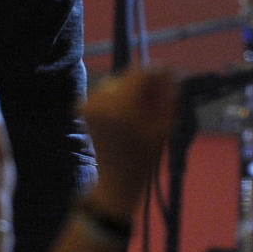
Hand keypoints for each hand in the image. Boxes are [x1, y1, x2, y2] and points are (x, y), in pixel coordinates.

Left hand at [81, 66, 176, 219]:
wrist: (115, 180)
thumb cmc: (144, 158)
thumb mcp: (164, 127)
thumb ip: (167, 96)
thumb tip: (170, 71)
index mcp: (121, 107)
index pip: (140, 73)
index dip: (157, 71)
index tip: (170, 74)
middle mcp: (101, 100)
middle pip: (128, 76)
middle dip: (144, 82)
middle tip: (159, 95)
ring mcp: (89, 102)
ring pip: (117, 82)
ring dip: (131, 88)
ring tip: (142, 108)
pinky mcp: (82, 106)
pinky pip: (106, 91)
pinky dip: (118, 96)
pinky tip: (126, 113)